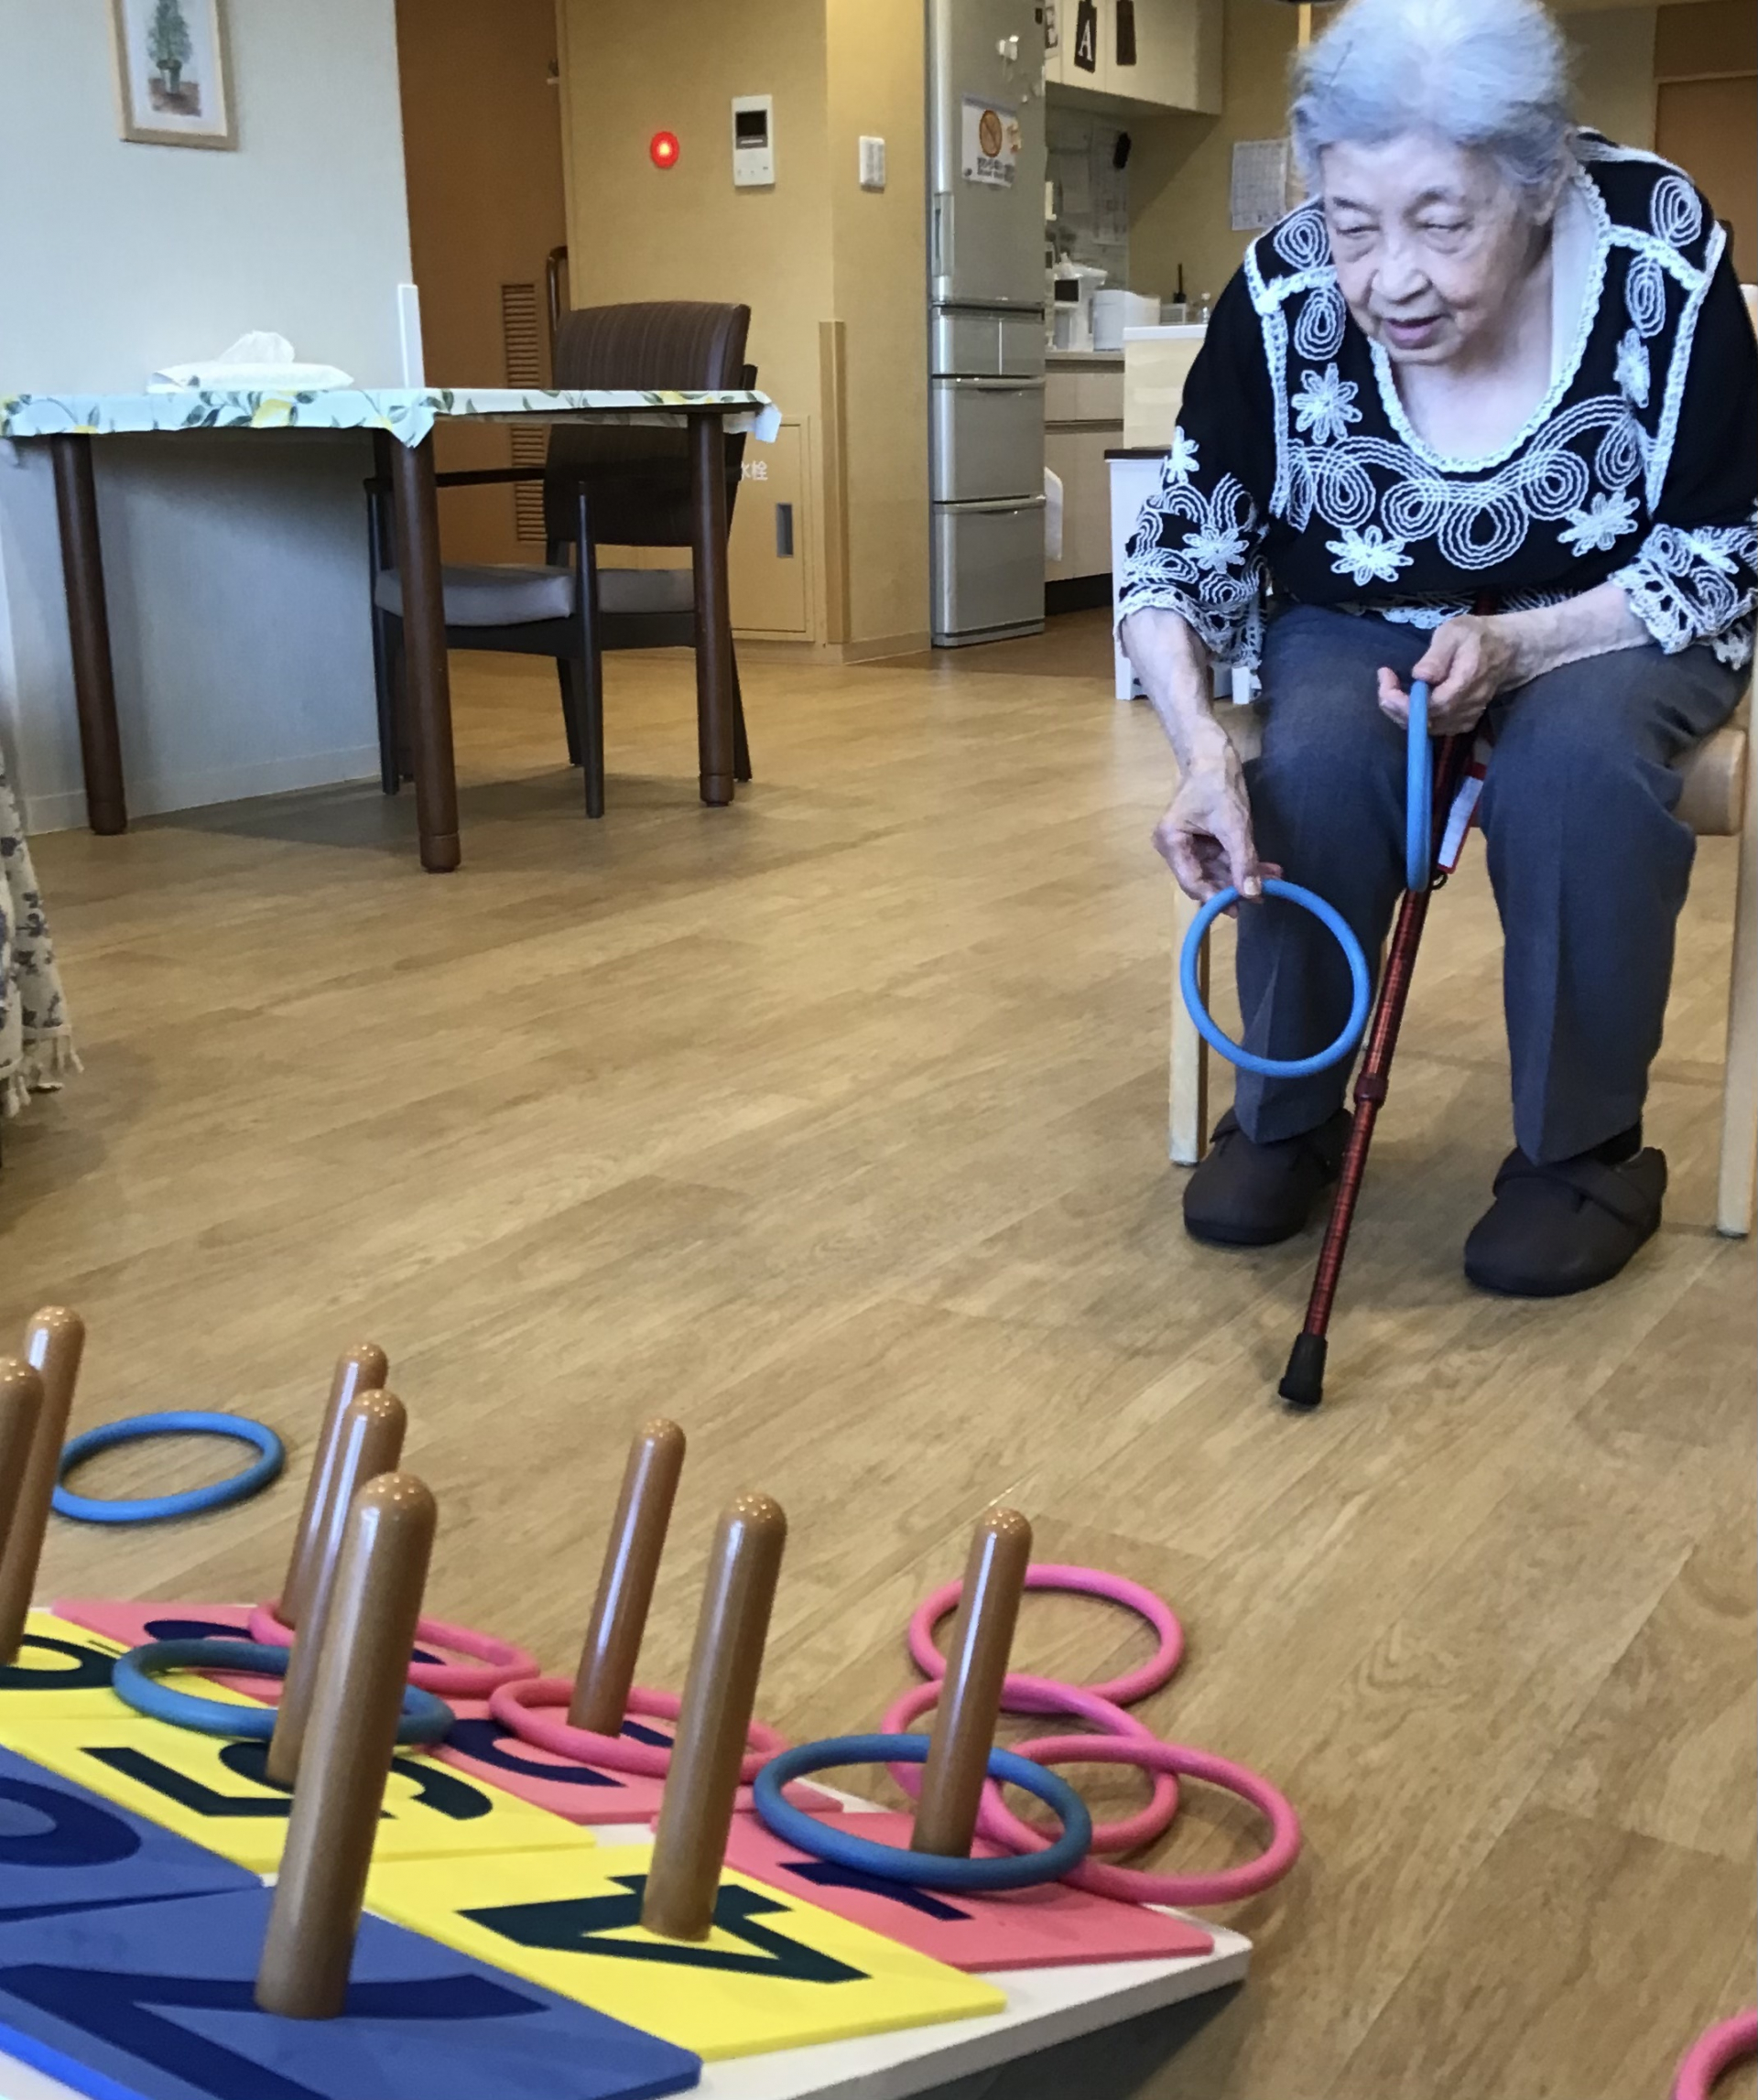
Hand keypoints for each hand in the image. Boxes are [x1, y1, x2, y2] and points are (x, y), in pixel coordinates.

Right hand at [1152, 750, 1277, 905]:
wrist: (1214, 755)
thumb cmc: (1218, 784)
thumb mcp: (1234, 825)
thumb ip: (1243, 861)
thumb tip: (1253, 894)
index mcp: (1171, 843)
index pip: (1192, 882)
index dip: (1216, 897)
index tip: (1241, 908)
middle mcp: (1174, 848)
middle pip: (1204, 879)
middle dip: (1235, 886)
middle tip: (1263, 897)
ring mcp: (1188, 844)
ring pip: (1216, 871)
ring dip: (1243, 875)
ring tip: (1273, 881)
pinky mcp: (1202, 840)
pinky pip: (1222, 859)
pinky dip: (1242, 863)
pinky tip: (1265, 868)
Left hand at [1377, 614, 1516, 735]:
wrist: (1505, 650)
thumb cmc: (1476, 636)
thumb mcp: (1455, 633)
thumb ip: (1437, 655)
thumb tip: (1420, 676)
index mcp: (1466, 682)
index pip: (1430, 706)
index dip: (1402, 701)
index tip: (1385, 677)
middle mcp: (1467, 706)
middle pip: (1424, 722)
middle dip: (1395, 705)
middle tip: (1384, 680)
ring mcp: (1466, 718)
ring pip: (1425, 728)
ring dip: (1401, 712)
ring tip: (1391, 686)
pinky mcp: (1463, 723)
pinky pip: (1432, 728)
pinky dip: (1413, 717)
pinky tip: (1406, 698)